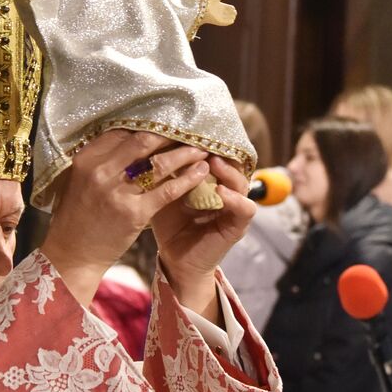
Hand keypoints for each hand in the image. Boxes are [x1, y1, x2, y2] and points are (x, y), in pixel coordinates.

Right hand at [40, 131, 212, 305]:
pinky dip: (187, 179)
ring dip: (184, 154)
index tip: (165, 124)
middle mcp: (100, 172)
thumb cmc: (77, 216)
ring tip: (200, 149)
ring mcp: (117, 193)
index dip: (147, 126)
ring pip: (159, 164)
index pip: (122, 133)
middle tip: (188, 130)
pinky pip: (167, 191)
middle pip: (142, 142)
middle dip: (169, 134)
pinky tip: (201, 172)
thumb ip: (101, 160)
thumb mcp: (79, 180)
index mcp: (86, 160)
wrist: (73, 253)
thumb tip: (130, 138)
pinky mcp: (135, 213)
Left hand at [149, 156, 252, 318]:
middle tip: (201, 142)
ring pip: (241, 182)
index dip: (203, 143)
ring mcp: (235, 207)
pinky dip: (234, 199)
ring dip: (228, 171)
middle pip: (231, 163)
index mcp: (209, 178)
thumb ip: (162, 172)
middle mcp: (226, 189)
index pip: (214, 153)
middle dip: (216, 151)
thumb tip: (146, 141)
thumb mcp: (163, 193)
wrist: (174, 259)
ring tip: (212, 162)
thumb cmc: (168, 223)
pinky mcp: (238, 226)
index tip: (188, 131)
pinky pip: (245, 208)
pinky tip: (219, 192)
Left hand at [206, 0, 236, 26]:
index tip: (233, 8)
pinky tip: (231, 20)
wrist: (201, 9)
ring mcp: (220, 17)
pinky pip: (226, 23)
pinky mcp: (218, 21)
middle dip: (233, 13)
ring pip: (229, 19)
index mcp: (221, 6)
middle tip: (234, 12)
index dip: (232, 9)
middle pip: (231, 13)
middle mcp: (221, 12)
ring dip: (232, 18)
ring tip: (233, 16)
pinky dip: (229, 22)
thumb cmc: (207, 2)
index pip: (230, 8)